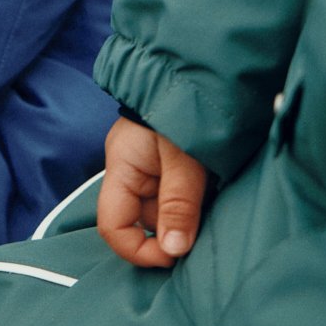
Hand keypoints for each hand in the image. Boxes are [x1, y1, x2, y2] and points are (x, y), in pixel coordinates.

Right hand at [96, 116, 208, 268]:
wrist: (199, 69)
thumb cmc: (184, 105)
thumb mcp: (184, 157)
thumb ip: (178, 203)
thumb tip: (173, 251)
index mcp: (122, 166)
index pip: (113, 226)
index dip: (140, 250)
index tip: (175, 255)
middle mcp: (131, 170)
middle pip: (144, 221)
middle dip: (172, 231)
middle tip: (203, 226)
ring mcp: (150, 167)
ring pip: (164, 211)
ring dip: (186, 216)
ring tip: (211, 200)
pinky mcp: (170, 164)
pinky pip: (177, 197)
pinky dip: (192, 203)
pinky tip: (211, 194)